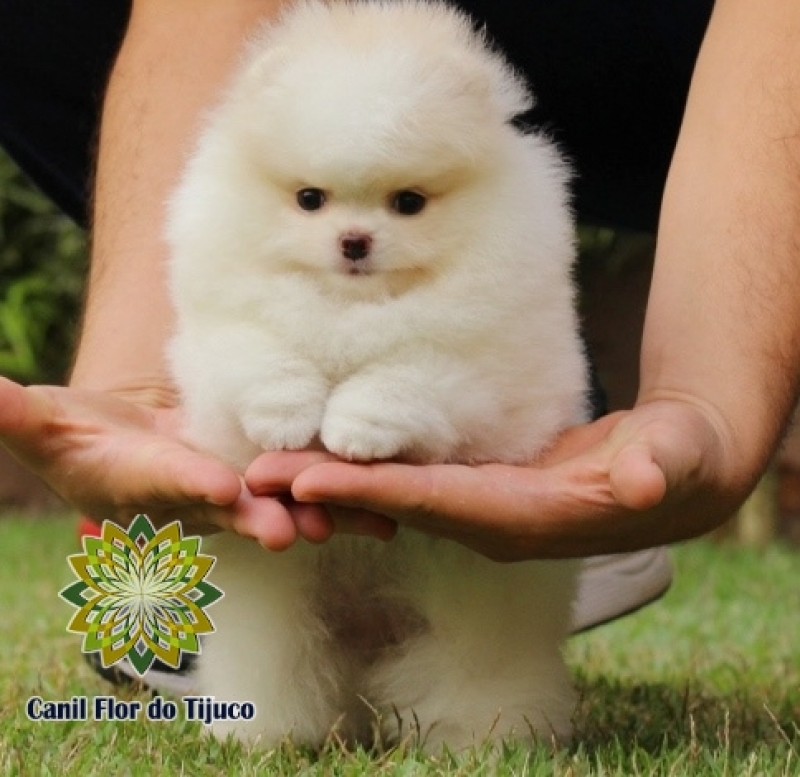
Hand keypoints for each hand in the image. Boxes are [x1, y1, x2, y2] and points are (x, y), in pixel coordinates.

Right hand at [0, 376, 393, 549]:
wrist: (116, 444)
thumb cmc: (73, 434)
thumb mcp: (41, 422)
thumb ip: (16, 415)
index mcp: (136, 481)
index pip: (160, 482)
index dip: (185, 484)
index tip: (214, 488)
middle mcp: (187, 496)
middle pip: (228, 507)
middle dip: (258, 517)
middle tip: (293, 532)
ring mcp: (226, 489)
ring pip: (276, 502)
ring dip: (316, 512)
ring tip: (368, 522)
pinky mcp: (255, 474)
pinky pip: (299, 483)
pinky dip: (337, 491)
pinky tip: (383, 500)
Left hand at [246, 399, 750, 559]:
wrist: (669, 478)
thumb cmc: (672, 462)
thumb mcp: (673, 458)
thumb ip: (659, 467)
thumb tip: (649, 479)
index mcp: (525, 514)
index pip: (437, 501)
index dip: (373, 490)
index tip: (309, 480)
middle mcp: (491, 521)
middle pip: (395, 504)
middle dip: (326, 491)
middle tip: (254, 476)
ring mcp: (481, 509)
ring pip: (393, 497)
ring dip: (331, 483)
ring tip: (268, 467)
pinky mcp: (479, 491)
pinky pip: (409, 485)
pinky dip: (362, 474)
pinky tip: (325, 458)